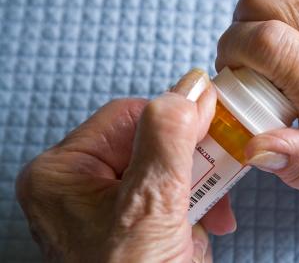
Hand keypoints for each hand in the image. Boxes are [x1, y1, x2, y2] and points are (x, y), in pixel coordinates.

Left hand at [16, 70, 235, 261]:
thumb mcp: (152, 206)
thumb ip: (169, 138)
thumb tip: (191, 86)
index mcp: (63, 172)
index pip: (128, 115)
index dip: (175, 121)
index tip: (215, 127)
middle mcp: (81, 185)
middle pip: (151, 140)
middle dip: (191, 164)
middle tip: (213, 181)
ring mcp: (108, 205)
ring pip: (168, 167)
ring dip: (198, 188)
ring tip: (208, 217)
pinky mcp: (133, 222)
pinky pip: (172, 194)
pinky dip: (195, 209)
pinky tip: (198, 232)